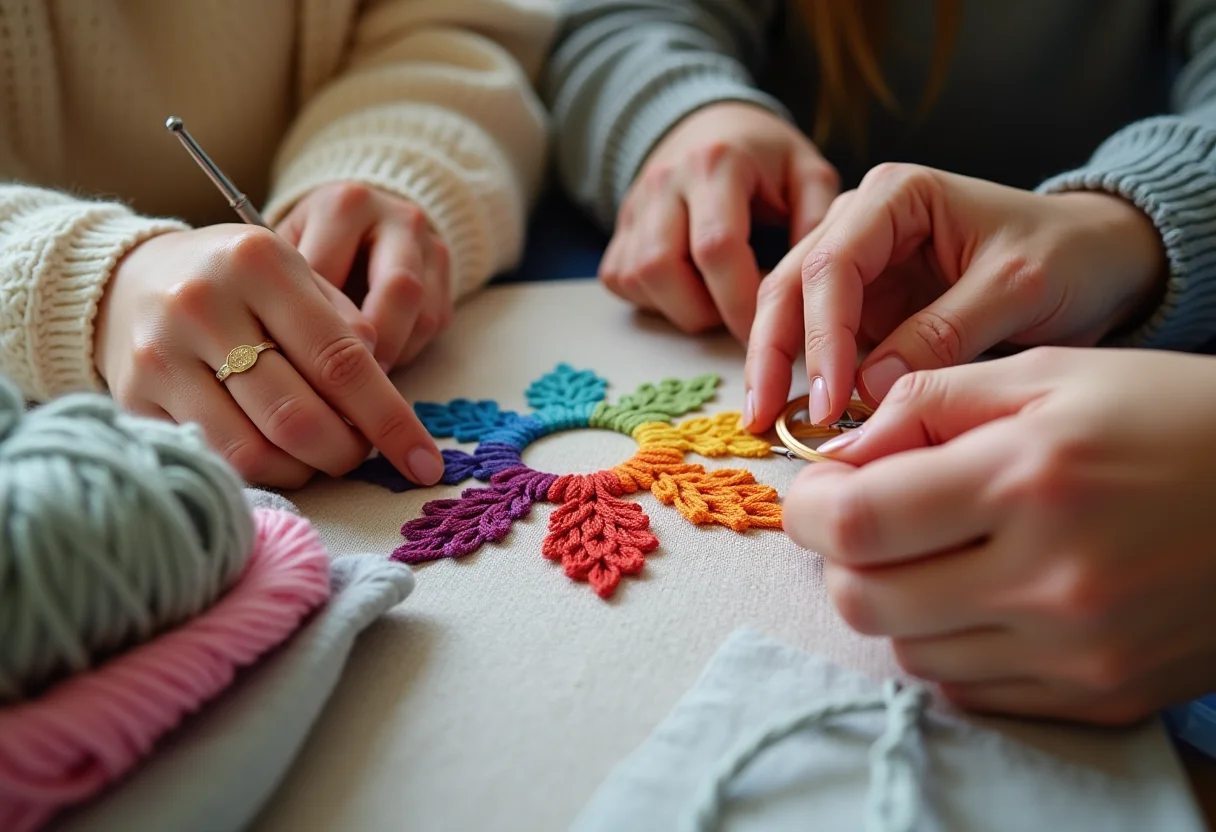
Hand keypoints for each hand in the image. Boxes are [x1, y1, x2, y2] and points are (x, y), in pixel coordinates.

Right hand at [94, 225, 445, 489]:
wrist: (128, 279)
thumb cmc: (239, 283)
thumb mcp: (297, 276)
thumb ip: (346, 326)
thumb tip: (385, 394)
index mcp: (260, 263)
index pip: (342, 360)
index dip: (391, 421)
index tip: (426, 462)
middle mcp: (204, 304)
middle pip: (299, 416)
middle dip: (347, 451)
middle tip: (362, 453)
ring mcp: (163, 354)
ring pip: (257, 449)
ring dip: (308, 469)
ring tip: (324, 455)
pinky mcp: (137, 396)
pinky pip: (218, 458)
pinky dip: (266, 470)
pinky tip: (283, 456)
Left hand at [278, 182, 452, 370]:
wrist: (362, 221)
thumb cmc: (312, 243)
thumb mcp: (287, 252)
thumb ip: (285, 290)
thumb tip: (283, 354)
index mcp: (346, 204)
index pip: (332, 272)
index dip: (311, 323)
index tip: (293, 360)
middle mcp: (398, 218)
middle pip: (400, 288)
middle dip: (371, 344)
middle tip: (344, 382)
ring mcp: (430, 246)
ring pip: (423, 315)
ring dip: (391, 352)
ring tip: (360, 378)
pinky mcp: (447, 276)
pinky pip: (434, 323)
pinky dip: (406, 349)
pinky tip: (379, 357)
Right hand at [600, 102, 838, 341]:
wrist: (708, 126)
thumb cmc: (764, 158)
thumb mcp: (806, 172)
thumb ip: (817, 220)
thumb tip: (814, 281)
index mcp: (716, 164)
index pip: (716, 246)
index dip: (740, 299)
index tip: (766, 325)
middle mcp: (664, 182)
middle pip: (662, 268)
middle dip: (705, 310)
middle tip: (740, 316)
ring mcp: (633, 207)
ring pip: (637, 280)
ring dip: (679, 307)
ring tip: (718, 299)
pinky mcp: (616, 231)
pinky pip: (622, 281)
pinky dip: (655, 299)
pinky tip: (690, 288)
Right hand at [744, 163, 1167, 429]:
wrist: (1100, 260)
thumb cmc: (1068, 255)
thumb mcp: (1016, 289)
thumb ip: (942, 333)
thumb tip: (865, 390)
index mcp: (894, 197)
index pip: (834, 265)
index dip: (823, 336)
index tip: (830, 401)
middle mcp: (861, 222)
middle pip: (791, 284)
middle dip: (772, 352)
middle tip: (761, 417)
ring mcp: (859, 266)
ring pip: (791, 311)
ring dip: (777, 367)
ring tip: (767, 423)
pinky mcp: (866, 306)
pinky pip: (822, 341)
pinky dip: (808, 378)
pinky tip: (798, 417)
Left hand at [783, 347, 1215, 725]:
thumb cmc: (1171, 417)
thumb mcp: (1049, 373)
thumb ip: (927, 402)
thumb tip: (841, 454)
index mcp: (1030, 478)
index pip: (856, 523)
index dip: (808, 507)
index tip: (817, 489)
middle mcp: (1050, 579)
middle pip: (864, 600)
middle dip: (840, 557)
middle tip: (866, 519)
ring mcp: (1076, 652)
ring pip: (908, 650)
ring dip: (896, 601)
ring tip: (938, 551)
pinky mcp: (1098, 696)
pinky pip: (968, 688)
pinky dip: (950, 642)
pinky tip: (984, 594)